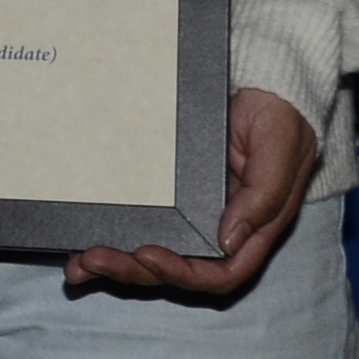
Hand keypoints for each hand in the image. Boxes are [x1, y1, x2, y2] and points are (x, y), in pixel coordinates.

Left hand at [67, 88, 320, 299]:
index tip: (148, 255)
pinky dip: (110, 238)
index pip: (221, 273)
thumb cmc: (279, 117)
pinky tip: (77, 247)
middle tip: (95, 258)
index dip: (184, 273)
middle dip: (134, 271)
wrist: (260, 85)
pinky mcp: (167, 198)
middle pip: (176, 270)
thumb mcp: (281, 146)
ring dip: (114, 266)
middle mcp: (218, 229)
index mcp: (253, 228)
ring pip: (151, 257)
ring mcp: (190, 216)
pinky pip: (139, 224)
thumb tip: (230, 240)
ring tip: (77, 264)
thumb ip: (264, 194)